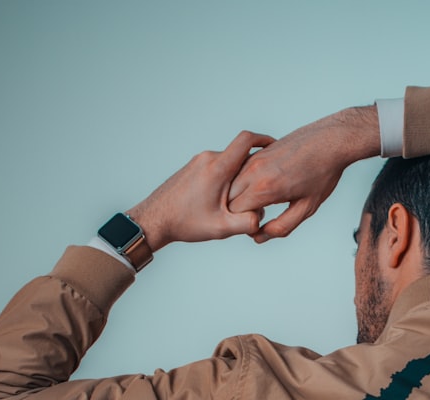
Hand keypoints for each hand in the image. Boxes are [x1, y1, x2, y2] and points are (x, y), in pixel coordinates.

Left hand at [126, 131, 274, 249]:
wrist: (153, 220)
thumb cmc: (185, 223)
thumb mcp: (221, 228)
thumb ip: (247, 223)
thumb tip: (263, 219)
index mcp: (218, 168)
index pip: (246, 140)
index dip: (265, 140)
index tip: (276, 148)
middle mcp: (208, 158)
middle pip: (240, 153)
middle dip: (254, 167)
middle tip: (264, 184)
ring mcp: (198, 161)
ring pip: (228, 161)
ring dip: (239, 175)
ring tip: (243, 198)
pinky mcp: (192, 167)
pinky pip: (216, 166)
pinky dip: (226, 178)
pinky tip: (225, 199)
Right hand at [228, 106, 379, 241]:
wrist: (331, 140)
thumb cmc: (322, 174)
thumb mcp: (307, 207)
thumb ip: (282, 226)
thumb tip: (259, 237)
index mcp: (265, 188)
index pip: (235, 214)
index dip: (245, 224)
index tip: (261, 224)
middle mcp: (254, 171)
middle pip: (228, 199)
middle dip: (239, 211)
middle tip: (261, 213)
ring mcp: (254, 158)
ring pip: (231, 184)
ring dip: (240, 196)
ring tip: (264, 200)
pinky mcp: (257, 151)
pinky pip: (240, 171)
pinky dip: (244, 182)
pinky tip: (264, 185)